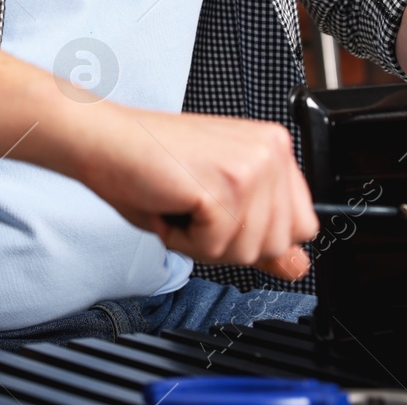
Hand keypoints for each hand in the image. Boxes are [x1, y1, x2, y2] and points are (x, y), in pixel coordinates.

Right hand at [72, 103, 318, 280]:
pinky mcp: (226, 184)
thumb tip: (298, 267)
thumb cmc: (148, 164)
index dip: (257, 235)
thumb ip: (260, 233)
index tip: (220, 213)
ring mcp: (252, 165)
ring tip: (181, 204)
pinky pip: (216, 247)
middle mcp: (271, 151)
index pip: (302, 225)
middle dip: (230, 243)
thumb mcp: (216, 203)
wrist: (104, 140)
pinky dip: (184, 240)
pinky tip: (170, 206)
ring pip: (249, 251)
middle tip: (194, 208)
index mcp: (273, 147)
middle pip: (279, 244)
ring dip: (205, 242)